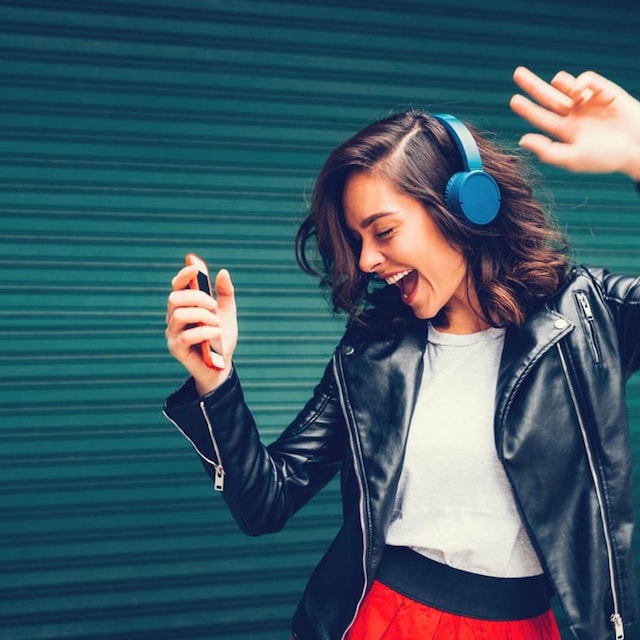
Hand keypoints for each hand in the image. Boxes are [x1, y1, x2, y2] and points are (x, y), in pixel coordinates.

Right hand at [166, 264, 237, 394]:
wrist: (222, 365)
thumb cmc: (221, 338)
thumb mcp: (227, 312)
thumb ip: (225, 293)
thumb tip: (223, 272)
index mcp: (184, 306)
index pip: (177, 286)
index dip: (184, 275)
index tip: (195, 268)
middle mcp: (173, 317)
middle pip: (175, 298)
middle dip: (197, 298)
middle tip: (214, 306)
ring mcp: (172, 333)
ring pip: (179, 315)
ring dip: (203, 315)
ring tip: (218, 324)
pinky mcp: (176, 348)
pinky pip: (186, 336)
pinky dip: (205, 332)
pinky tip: (218, 333)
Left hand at [510, 66, 639, 180]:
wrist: (637, 147)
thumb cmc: (606, 158)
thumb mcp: (572, 159)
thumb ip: (546, 151)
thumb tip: (522, 140)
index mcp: (565, 131)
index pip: (541, 117)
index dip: (527, 109)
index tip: (514, 99)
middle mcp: (574, 115)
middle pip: (547, 97)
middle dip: (532, 85)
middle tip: (517, 73)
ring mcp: (588, 101)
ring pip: (565, 85)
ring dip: (561, 84)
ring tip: (565, 94)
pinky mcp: (603, 90)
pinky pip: (586, 79)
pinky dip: (581, 82)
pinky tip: (581, 93)